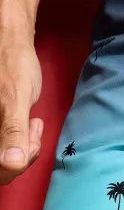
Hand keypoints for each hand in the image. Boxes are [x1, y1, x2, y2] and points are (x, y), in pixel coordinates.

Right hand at [0, 37, 42, 185]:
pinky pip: (9, 143)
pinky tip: (32, 121)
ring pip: (7, 157)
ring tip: (34, 122)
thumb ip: (12, 131)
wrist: (10, 42)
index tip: (31, 141)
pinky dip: (24, 137)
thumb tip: (11, 164)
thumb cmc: (11, 64)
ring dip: (25, 144)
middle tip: (34, 128)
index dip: (15, 166)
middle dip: (24, 153)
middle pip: (2, 166)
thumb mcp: (15, 100)